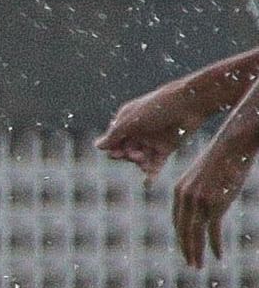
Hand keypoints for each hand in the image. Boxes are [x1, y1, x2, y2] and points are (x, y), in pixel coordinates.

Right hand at [102, 76, 216, 178]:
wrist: (189, 104)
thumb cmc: (158, 107)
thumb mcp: (132, 121)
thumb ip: (115, 134)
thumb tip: (97, 146)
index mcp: (127, 122)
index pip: (113, 140)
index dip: (113, 149)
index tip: (117, 153)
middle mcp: (138, 132)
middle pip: (125, 151)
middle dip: (127, 155)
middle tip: (135, 155)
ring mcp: (152, 141)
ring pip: (140, 158)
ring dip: (139, 163)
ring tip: (144, 162)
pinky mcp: (166, 148)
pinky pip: (156, 164)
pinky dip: (152, 173)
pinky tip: (149, 183)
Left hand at [177, 117, 258, 269]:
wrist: (233, 146)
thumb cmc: (222, 158)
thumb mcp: (204, 175)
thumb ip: (199, 189)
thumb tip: (204, 200)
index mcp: (179, 191)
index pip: (178, 221)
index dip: (182, 236)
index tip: (187, 247)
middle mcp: (185, 198)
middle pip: (183, 231)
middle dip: (187, 249)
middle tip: (191, 264)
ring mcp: (199, 202)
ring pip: (194, 234)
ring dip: (196, 253)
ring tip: (198, 266)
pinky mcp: (214, 204)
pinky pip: (212, 232)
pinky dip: (214, 246)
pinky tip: (218, 256)